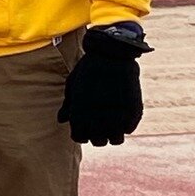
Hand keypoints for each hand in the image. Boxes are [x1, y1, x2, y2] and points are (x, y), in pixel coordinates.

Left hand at [58, 25, 150, 145]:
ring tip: (112, 125)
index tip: (84, 129)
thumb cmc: (88, 69)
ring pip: (116, 139)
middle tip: (99, 128)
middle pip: (98, 141)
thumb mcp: (73, 85)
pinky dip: (126, 125)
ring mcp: (118, 114)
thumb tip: (61, 120)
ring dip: (113, 134)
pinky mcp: (134, 110)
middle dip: (97, 136)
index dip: (81, 135)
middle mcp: (99, 117)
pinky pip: (129, 128)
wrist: (111, 53)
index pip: (80, 137)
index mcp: (81, 111)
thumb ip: (68, 105)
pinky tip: (122, 116)